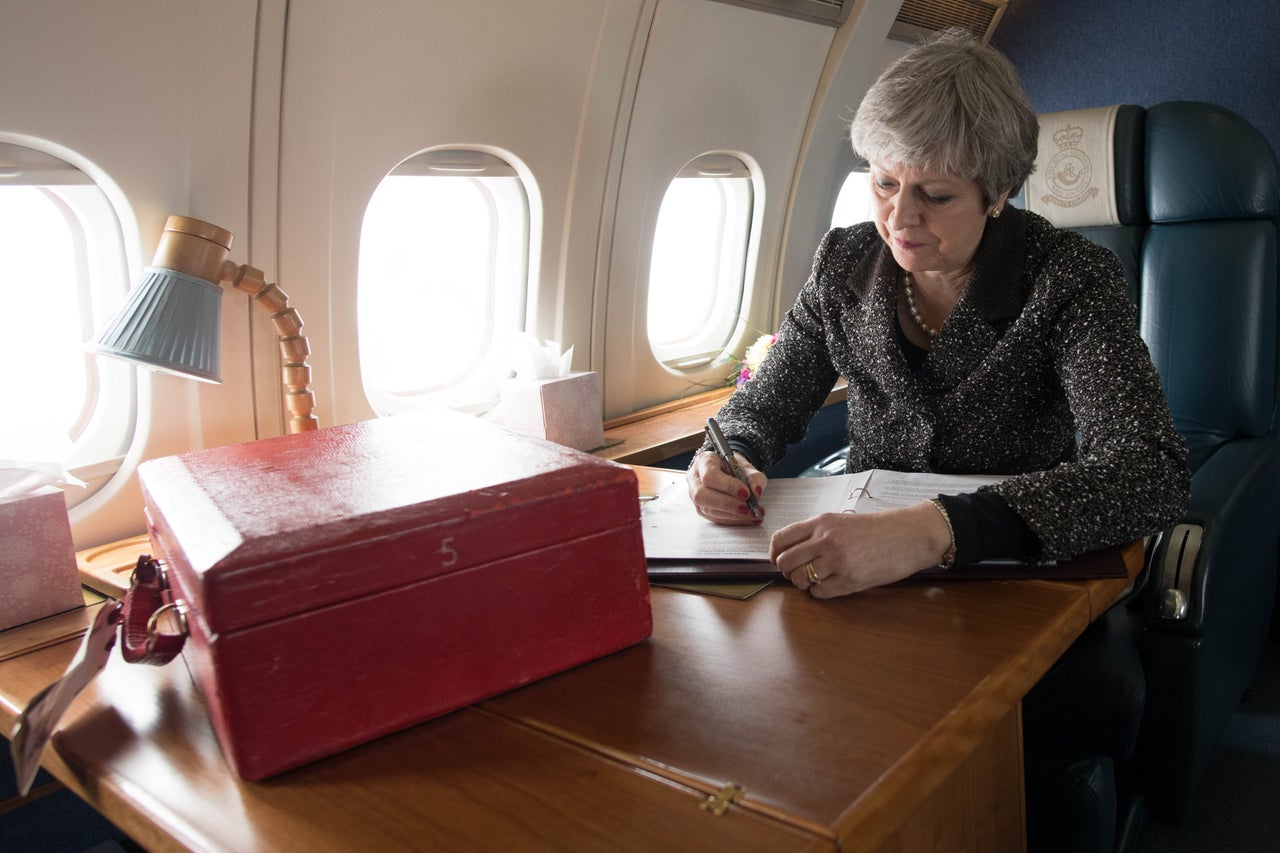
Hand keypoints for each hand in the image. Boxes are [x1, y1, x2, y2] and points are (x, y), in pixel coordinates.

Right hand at [686, 450, 766, 524]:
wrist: (729, 472)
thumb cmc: (734, 467)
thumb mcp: (747, 467)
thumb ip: (754, 477)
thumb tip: (756, 492)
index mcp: (704, 462)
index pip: (710, 475)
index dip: (727, 486)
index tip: (745, 493)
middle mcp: (695, 479)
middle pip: (702, 495)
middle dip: (727, 504)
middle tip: (746, 508)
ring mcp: (695, 496)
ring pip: (708, 509)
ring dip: (733, 515)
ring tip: (752, 514)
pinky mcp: (701, 509)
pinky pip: (715, 518)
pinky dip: (733, 520)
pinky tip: (748, 518)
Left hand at [769, 501, 951, 596]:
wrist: (910, 535)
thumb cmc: (878, 529)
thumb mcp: (843, 521)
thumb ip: (818, 533)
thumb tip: (792, 552)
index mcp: (822, 522)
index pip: (781, 539)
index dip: (775, 554)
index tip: (779, 560)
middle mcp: (826, 540)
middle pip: (786, 563)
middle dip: (788, 572)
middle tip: (799, 573)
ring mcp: (837, 561)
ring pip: (800, 580)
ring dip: (804, 583)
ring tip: (818, 578)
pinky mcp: (850, 580)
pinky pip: (819, 593)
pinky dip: (821, 592)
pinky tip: (832, 585)